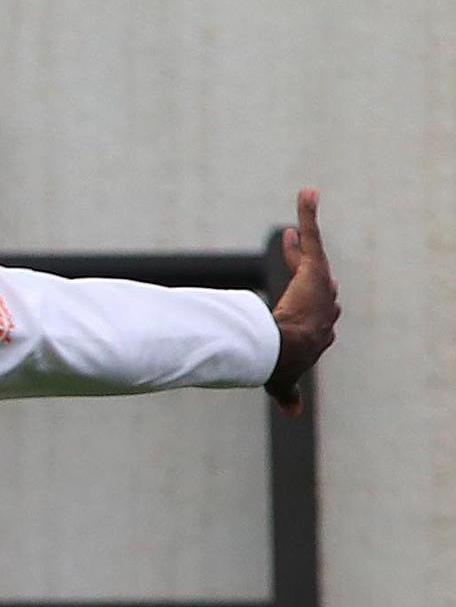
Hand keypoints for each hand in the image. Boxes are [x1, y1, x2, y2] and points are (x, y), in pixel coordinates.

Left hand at [266, 189, 339, 415]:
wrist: (282, 351)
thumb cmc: (281, 366)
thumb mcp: (283, 380)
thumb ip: (288, 395)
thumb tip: (291, 414)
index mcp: (317, 328)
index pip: (314, 307)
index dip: (309, 297)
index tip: (300, 292)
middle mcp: (325, 305)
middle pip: (317, 279)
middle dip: (307, 264)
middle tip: (292, 244)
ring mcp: (321, 286)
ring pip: (314, 253)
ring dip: (308, 230)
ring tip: (301, 211)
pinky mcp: (314, 269)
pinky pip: (313, 235)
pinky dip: (309, 212)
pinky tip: (306, 192)